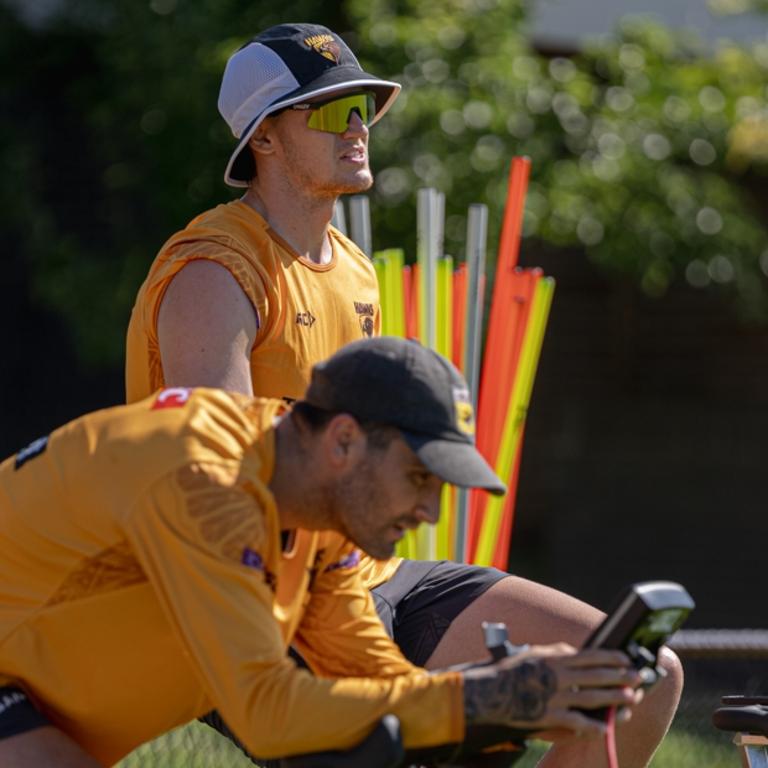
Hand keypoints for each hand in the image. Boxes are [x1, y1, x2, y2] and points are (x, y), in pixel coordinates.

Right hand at [461, 642, 642, 737]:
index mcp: (553, 658)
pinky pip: (575, 722)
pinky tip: (605, 727)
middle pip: (595, 676)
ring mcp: (554, 697)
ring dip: (614, 698)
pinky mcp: (548, 716)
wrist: (488, 692)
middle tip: (638, 678)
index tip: (626, 659)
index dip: (610, 657)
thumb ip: (556, 652)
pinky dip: (591, 725)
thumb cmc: (510, 671)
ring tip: (631, 699)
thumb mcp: (534, 653)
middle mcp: (556, 675)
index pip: (589, 655)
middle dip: (619, 676)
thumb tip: (578, 652)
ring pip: (591, 697)